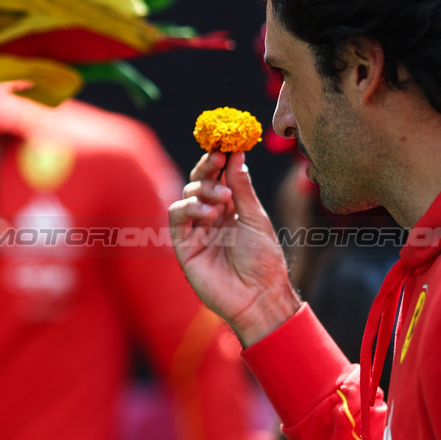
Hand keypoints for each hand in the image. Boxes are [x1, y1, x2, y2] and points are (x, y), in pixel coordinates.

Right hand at [168, 151, 299, 345]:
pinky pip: (177, 217)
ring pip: (186, 196)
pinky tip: (209, 213)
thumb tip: (237, 154)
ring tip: (223, 198)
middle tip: (219, 157)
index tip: (226, 141)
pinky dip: (190, 208)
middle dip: (208, 167)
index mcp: (230, 209)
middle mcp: (210, 217)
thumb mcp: (256, 218)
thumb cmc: (263, 262)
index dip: (219, 159)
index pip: (219, 177)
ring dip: (203, 189)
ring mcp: (196, 231)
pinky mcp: (183, 246)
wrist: (258, 297)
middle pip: (199, 182)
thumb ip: (243, 188)